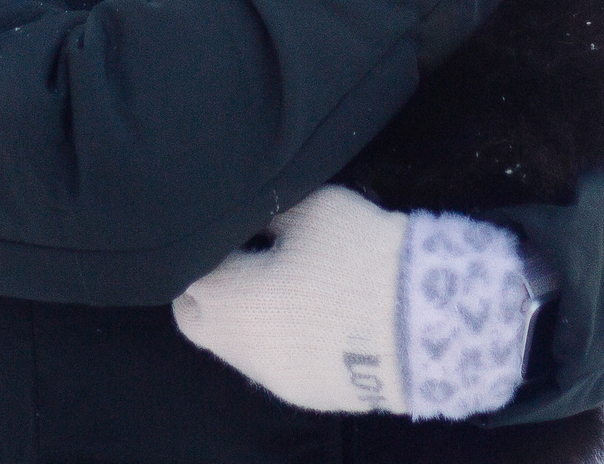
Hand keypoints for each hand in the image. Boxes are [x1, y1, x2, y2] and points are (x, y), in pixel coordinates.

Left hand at [173, 187, 410, 413]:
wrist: (421, 324)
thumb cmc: (357, 257)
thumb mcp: (309, 208)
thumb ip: (265, 211)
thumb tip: (247, 215)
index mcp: (227, 298)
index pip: (182, 273)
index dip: (201, 247)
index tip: (229, 231)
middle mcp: (238, 347)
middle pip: (195, 317)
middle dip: (209, 287)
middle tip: (241, 258)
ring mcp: (271, 378)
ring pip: (233, 346)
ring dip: (243, 317)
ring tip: (282, 286)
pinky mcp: (304, 395)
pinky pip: (272, 365)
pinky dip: (277, 341)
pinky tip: (310, 319)